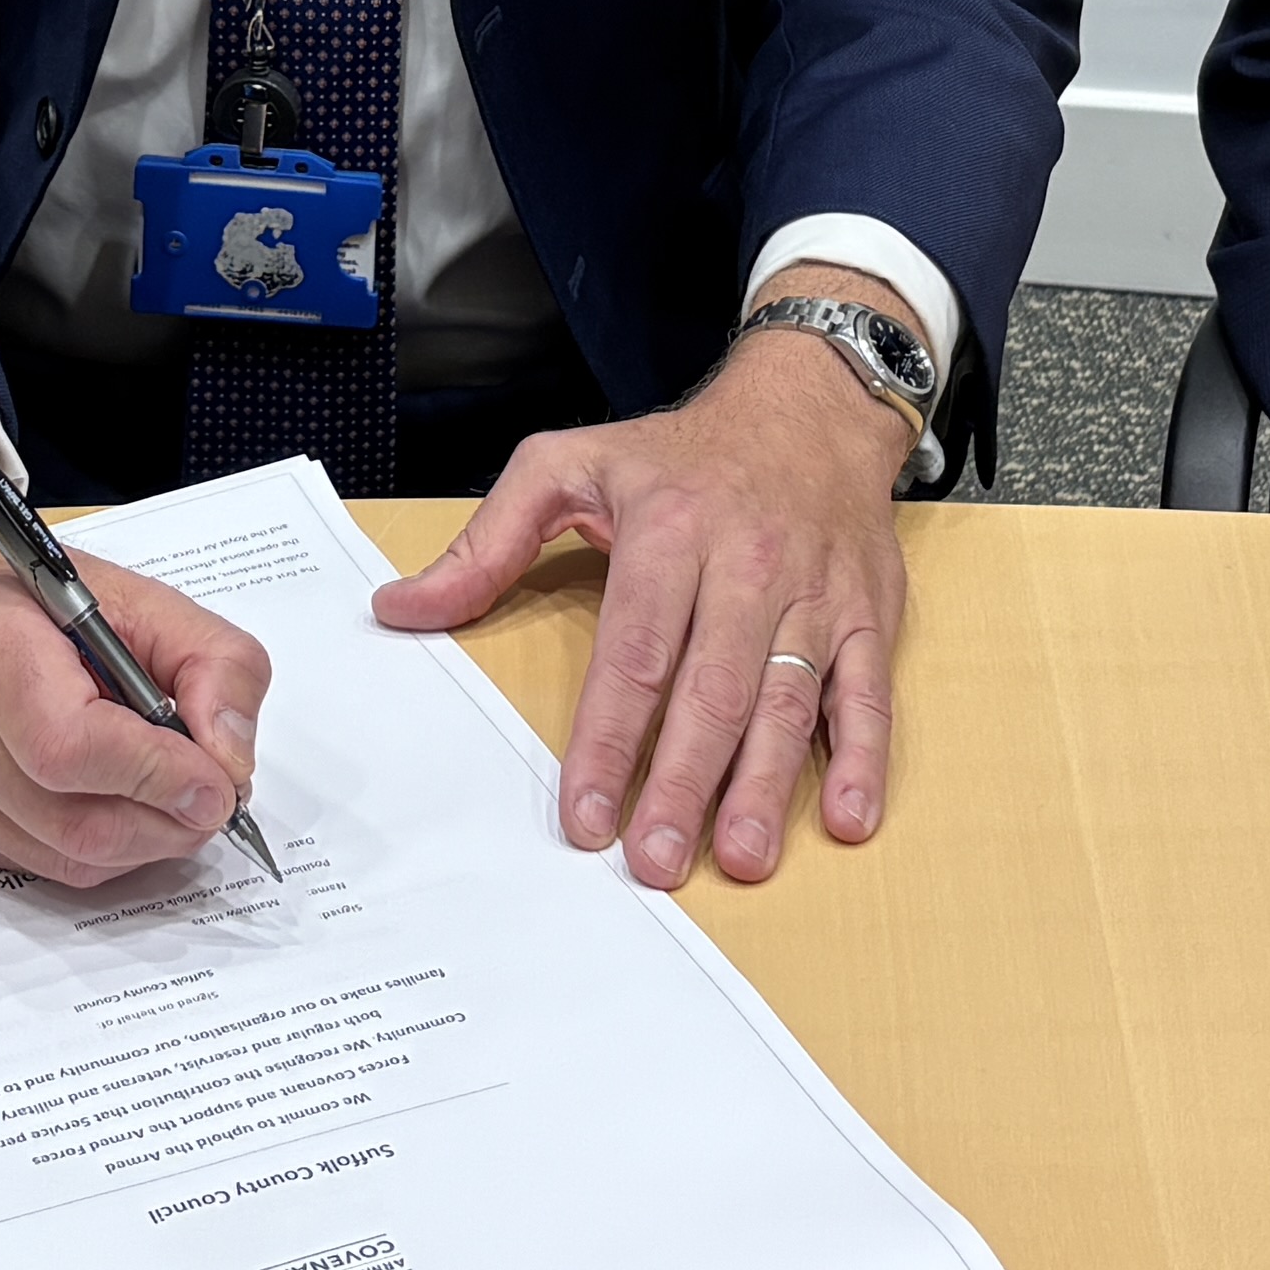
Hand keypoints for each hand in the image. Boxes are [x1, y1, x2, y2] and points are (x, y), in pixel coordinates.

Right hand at [0, 402, 272, 886]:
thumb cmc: (37, 604)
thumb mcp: (142, 599)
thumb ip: (213, 663)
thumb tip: (229, 761)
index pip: (68, 745)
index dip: (154, 775)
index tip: (215, 781)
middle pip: (70, 820)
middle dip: (162, 824)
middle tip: (210, 801)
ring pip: (60, 858)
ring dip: (139, 845)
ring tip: (171, 803)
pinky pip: (37, 867)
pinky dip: (98, 852)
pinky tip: (117, 806)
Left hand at [368, 301, 919, 890]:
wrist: (809, 406)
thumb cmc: (679, 453)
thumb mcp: (569, 465)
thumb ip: (487, 542)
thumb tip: (401, 607)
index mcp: (670, 531)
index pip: (637, 651)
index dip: (610, 739)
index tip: (586, 815)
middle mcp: (748, 564)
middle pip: (712, 689)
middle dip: (682, 783)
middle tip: (654, 863)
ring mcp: (815, 595)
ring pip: (787, 701)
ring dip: (764, 785)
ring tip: (738, 858)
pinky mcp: (868, 615)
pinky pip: (868, 693)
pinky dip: (863, 757)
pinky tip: (845, 818)